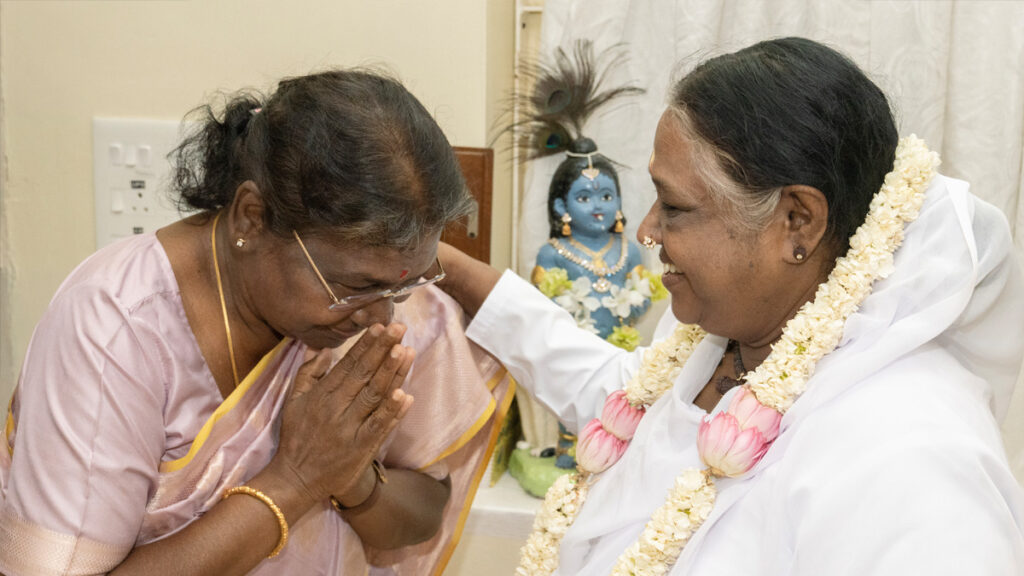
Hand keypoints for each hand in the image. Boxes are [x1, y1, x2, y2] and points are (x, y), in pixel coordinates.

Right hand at [267, 323, 414, 508]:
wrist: (295, 479)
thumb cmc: (296, 437)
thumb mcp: (293, 402)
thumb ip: (308, 374)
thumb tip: (326, 349)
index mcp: (321, 395)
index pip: (347, 365)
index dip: (365, 345)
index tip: (380, 326)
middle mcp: (336, 408)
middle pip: (363, 375)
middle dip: (382, 350)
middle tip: (399, 328)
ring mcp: (349, 428)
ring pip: (374, 396)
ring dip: (391, 373)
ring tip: (406, 351)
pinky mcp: (361, 448)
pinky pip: (379, 426)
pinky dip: (392, 411)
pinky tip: (406, 395)